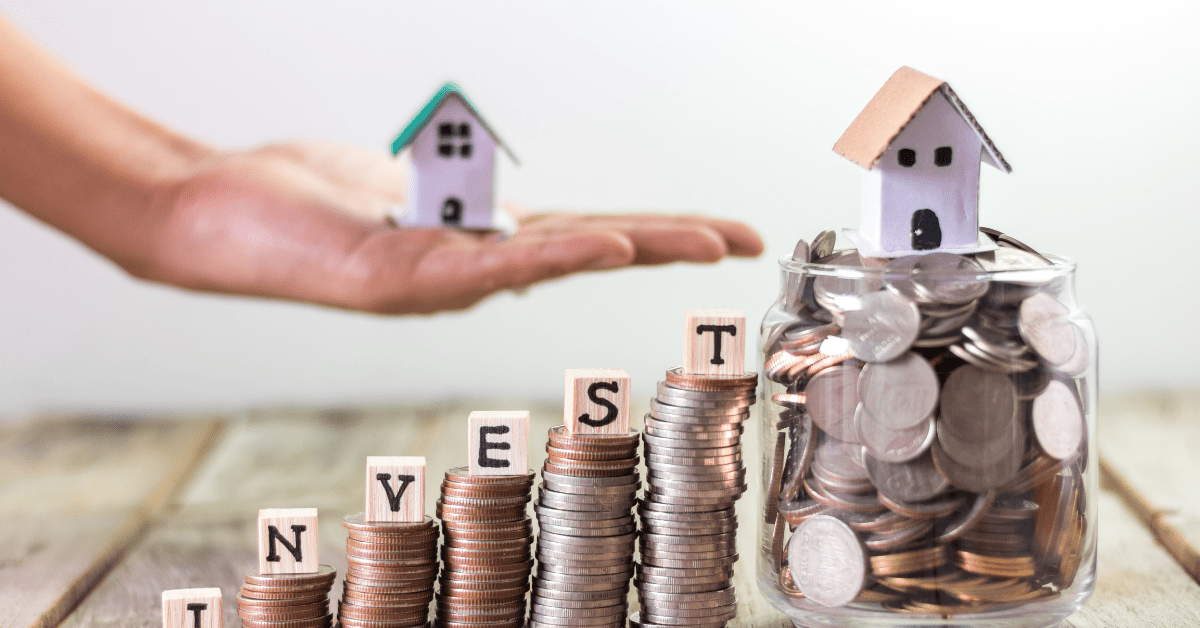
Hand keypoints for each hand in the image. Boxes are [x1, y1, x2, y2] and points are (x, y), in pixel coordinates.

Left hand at [143, 141, 762, 313]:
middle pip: (593, 246)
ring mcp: (443, 280)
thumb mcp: (400, 186)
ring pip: (556, 259)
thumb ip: (458, 191)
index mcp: (480, 243)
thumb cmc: (302, 200)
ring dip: (637, 246)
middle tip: (748, 239)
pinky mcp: (403, 279)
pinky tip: (607, 245)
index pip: (590, 230)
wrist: (215, 218)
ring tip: (705, 241)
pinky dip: (555, 254)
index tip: (719, 228)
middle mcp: (473, 269)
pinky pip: (490, 264)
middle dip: (675, 244)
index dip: (659, 229)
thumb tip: (502, 199)